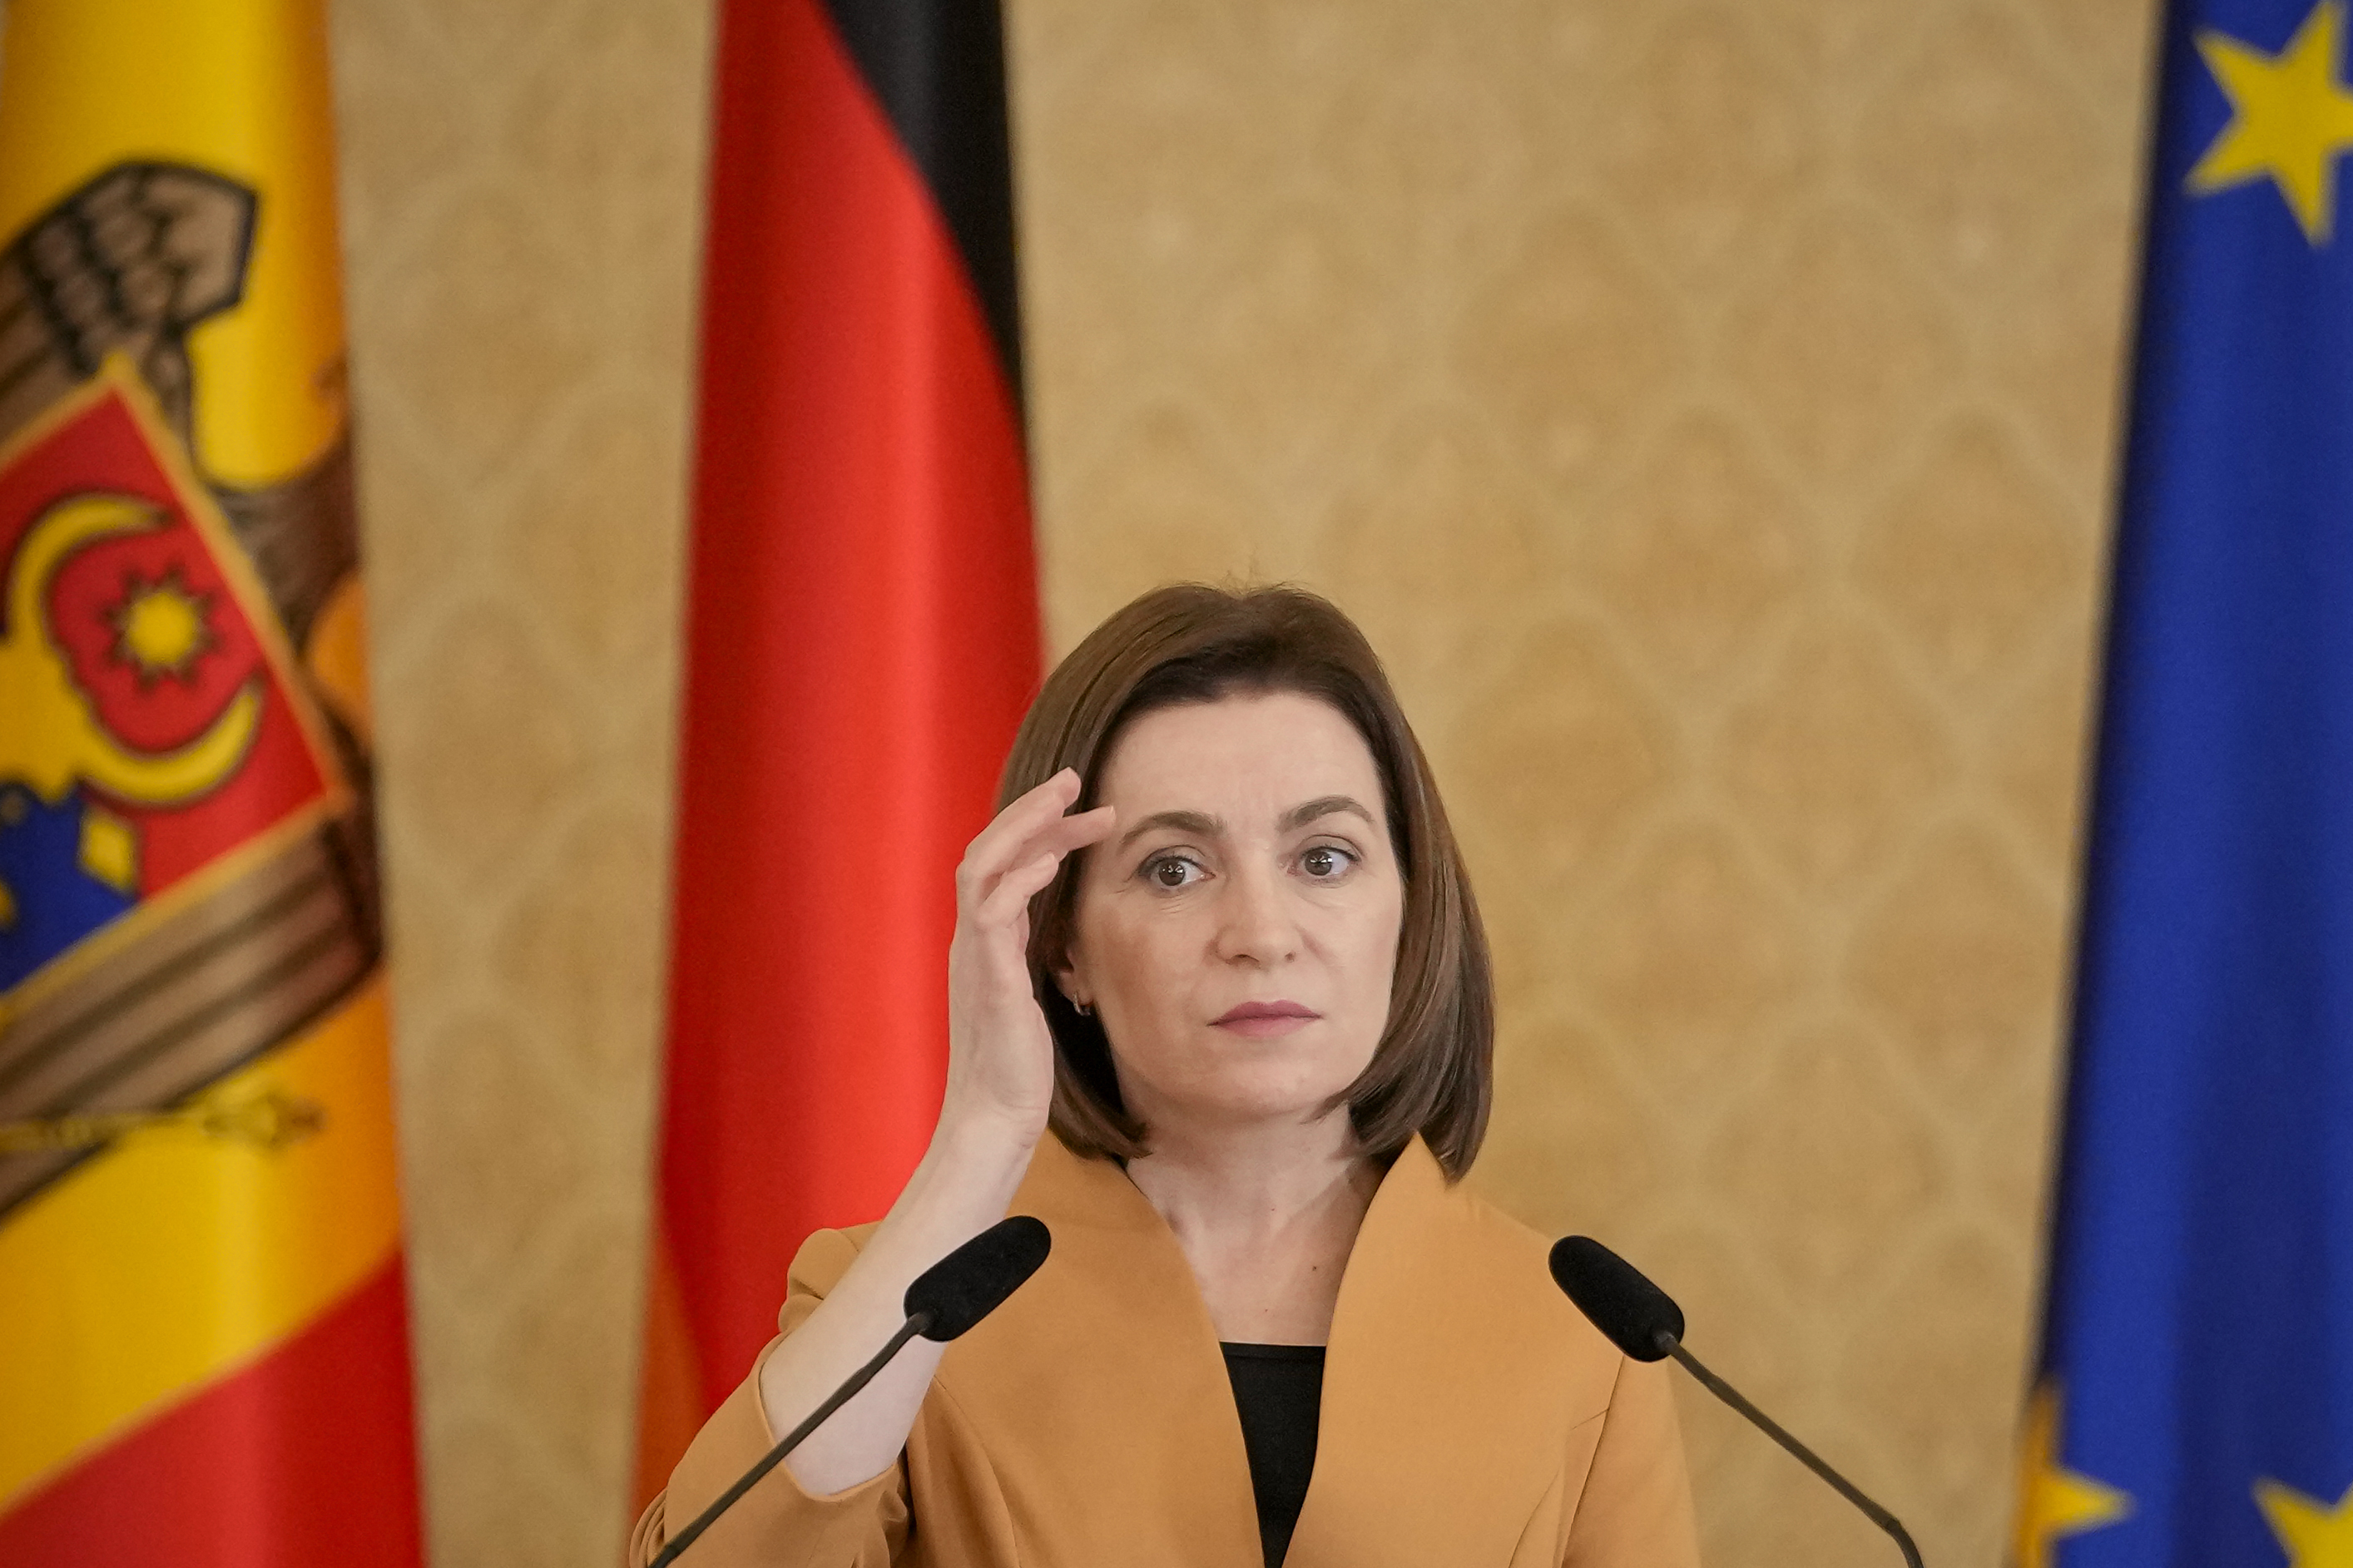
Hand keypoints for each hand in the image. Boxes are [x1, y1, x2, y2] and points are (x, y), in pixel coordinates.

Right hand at [940, 769, 1114, 1146]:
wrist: (993, 1121)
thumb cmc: (1015, 1070)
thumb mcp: (1028, 1000)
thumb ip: (1031, 961)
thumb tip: (1056, 935)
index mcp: (983, 944)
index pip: (1002, 865)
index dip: (1038, 831)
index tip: (1081, 809)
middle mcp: (971, 941)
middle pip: (987, 850)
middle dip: (1031, 810)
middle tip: (1076, 778)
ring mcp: (975, 958)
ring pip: (982, 866)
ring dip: (1026, 827)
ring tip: (1068, 799)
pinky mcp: (989, 980)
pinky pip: (992, 912)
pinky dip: (1020, 879)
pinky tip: (1052, 860)